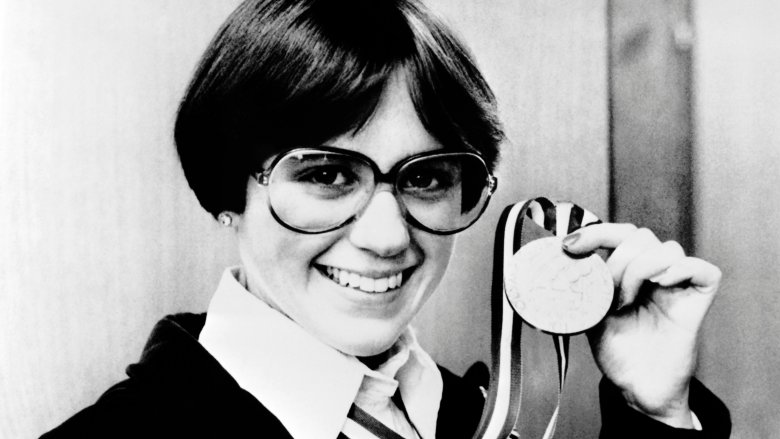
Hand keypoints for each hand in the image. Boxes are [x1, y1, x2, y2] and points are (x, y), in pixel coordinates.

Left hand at [562, 223, 720, 427]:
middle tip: (607, 291)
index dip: (596, 232)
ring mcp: (678, 283)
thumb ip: (581, 288)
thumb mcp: (589, 313)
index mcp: (628, 270)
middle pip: (641, 236)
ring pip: (667, 248)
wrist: (637, 388)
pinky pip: (702, 269)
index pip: (618, 234)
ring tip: (625, 301)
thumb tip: (553, 266)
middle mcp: (654, 271)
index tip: (569, 246)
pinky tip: (660, 285)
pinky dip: (679, 269)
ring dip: (640, 269)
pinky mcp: (699, 298)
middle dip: (618, 258)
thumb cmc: (617, 351)